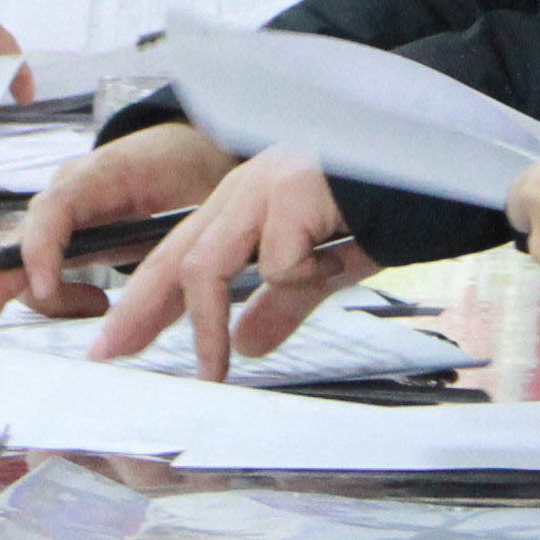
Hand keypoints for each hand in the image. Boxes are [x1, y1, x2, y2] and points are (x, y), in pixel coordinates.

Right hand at [0, 123, 231, 325]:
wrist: (191, 151)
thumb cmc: (193, 174)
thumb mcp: (198, 211)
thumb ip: (174, 261)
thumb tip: (147, 320)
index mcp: (104, 173)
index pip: (57, 206)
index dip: (42, 247)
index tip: (43, 286)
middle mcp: (71, 186)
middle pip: (27, 233)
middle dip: (5, 277)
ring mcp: (63, 207)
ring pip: (26, 252)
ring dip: (45, 292)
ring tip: (97, 305)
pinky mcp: (65, 228)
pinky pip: (36, 258)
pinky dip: (30, 288)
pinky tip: (23, 310)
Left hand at [93, 147, 367, 382]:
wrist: (431, 169)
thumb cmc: (381, 211)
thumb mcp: (322, 270)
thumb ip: (281, 303)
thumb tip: (247, 346)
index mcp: (244, 204)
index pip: (179, 256)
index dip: (145, 301)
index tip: (118, 342)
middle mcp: (245, 190)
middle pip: (175, 257)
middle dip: (138, 310)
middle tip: (108, 353)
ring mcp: (267, 187)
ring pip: (209, 264)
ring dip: (208, 324)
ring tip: (214, 371)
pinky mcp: (297, 190)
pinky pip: (279, 260)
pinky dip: (303, 277)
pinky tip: (339, 262)